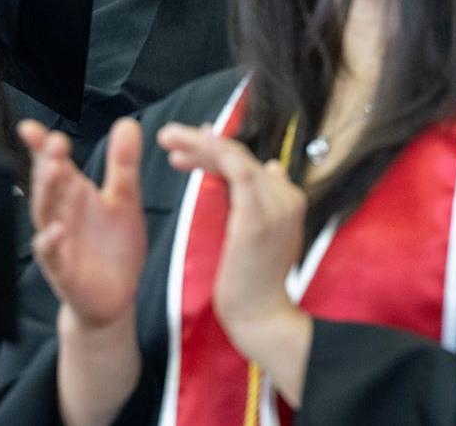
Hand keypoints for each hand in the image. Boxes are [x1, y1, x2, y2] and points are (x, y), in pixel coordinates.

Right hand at [22, 118, 148, 332]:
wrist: (115, 295)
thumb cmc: (113, 244)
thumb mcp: (125, 198)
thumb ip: (123, 163)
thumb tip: (127, 122)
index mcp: (74, 195)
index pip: (54, 165)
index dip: (42, 147)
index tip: (31, 127)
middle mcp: (60, 215)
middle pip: (49, 186)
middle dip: (48, 163)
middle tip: (54, 142)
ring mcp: (59, 243)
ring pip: (45, 215)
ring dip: (47, 194)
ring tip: (53, 170)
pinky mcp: (64, 270)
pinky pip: (52, 255)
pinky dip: (50, 242)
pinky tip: (55, 230)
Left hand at [157, 124, 308, 352]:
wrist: (261, 317)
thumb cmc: (254, 284)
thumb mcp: (261, 236)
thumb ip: (262, 203)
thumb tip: (271, 167)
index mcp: (287, 201)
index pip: (249, 164)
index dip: (216, 152)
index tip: (187, 150)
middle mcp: (285, 196)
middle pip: (241, 156)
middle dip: (202, 143)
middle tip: (168, 137)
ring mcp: (274, 205)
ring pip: (236, 157)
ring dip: (200, 142)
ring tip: (168, 137)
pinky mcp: (256, 217)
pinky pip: (236, 169)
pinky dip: (212, 153)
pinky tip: (188, 148)